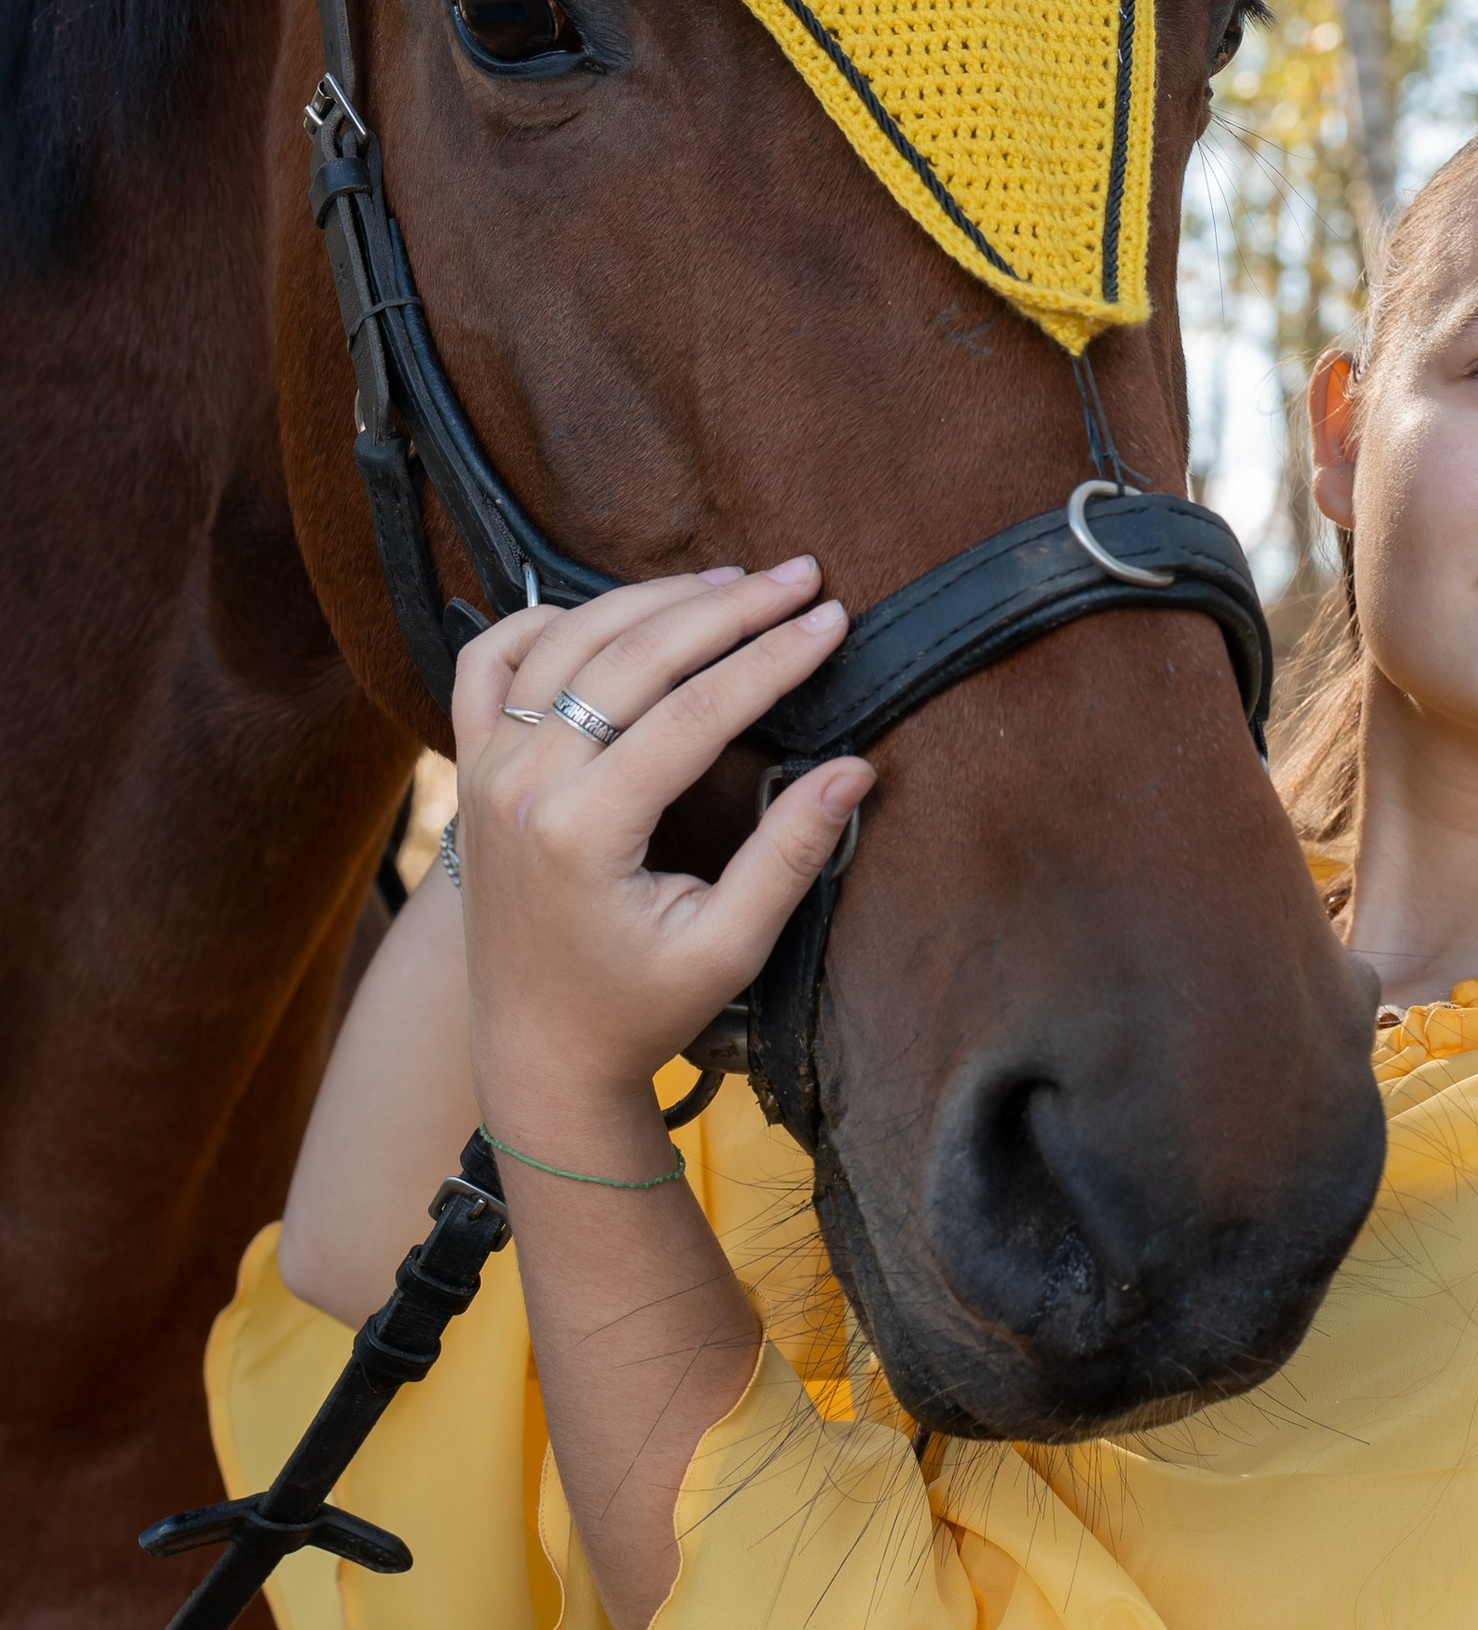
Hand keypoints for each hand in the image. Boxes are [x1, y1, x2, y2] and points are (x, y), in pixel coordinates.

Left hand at [452, 558, 870, 1128]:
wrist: (536, 1052)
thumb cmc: (637, 1010)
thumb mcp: (727, 948)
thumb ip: (789, 855)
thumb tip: (854, 769)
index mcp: (581, 833)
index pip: (694, 712)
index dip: (772, 659)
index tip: (832, 620)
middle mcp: (521, 787)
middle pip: (632, 656)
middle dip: (727, 608)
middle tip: (801, 577)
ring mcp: (485, 770)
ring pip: (564, 639)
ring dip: (651, 599)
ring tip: (730, 583)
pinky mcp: (471, 767)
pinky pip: (489, 662)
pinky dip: (542, 620)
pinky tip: (609, 612)